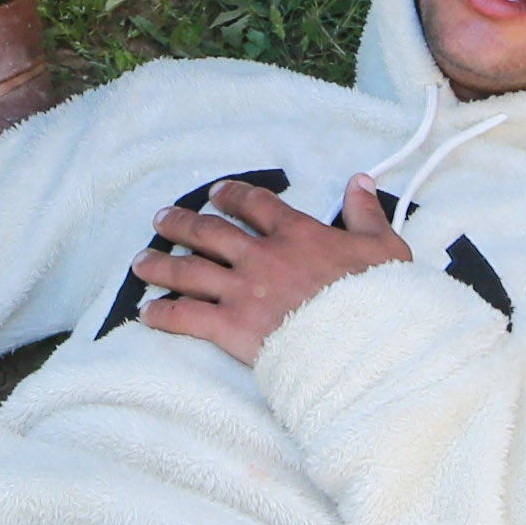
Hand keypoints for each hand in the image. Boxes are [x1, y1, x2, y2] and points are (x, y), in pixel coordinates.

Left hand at [132, 172, 412, 366]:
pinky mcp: (232, 328)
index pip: (257, 206)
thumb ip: (367, 213)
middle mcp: (262, 257)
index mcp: (298, 235)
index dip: (233, 196)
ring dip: (162, 265)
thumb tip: (359, 180)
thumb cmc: (380, 299)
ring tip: (140, 262)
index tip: (216, 193)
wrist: (366, 344)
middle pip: (210, 233)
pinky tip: (146, 313)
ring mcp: (243, 292)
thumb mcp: (385, 248)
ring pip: (189, 271)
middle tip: (161, 220)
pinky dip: (164, 314)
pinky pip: (187, 317)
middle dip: (182, 224)